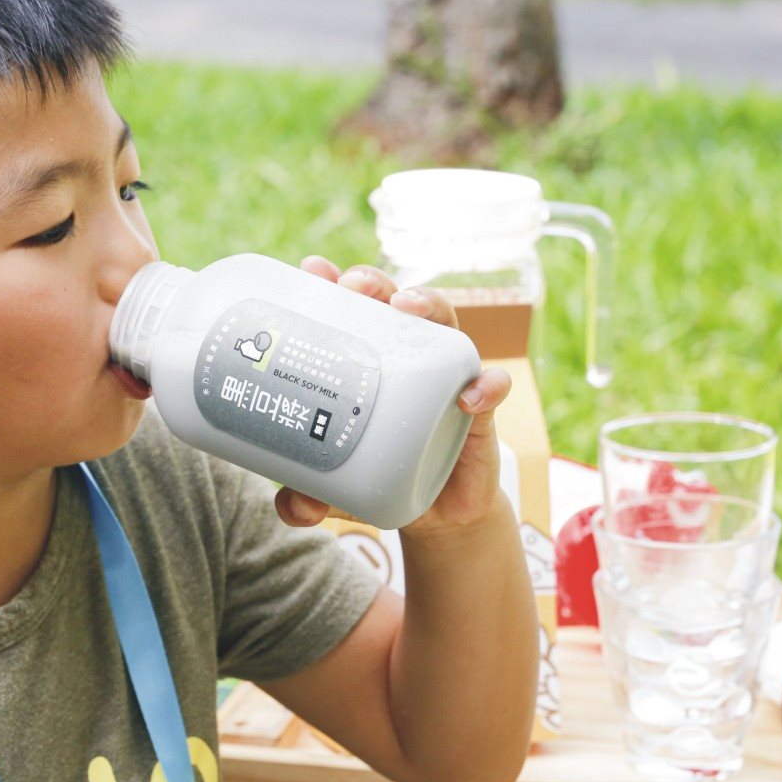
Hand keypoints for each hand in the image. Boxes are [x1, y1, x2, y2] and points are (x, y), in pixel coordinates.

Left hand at [274, 255, 514, 542]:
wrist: (434, 511)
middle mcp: (406, 356)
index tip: (311, 270)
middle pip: (392, 301)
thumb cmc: (377, 475)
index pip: (350, 308)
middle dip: (373, 283)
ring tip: (405, 307)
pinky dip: (486, 386)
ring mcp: (445, 375)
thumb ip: (308, 495)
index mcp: (367, 358)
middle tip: (353, 287)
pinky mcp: (480, 408)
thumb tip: (289, 507)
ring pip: (443, 324)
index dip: (332, 281)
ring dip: (427, 304)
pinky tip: (469, 396)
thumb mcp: (336, 489)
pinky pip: (491, 386)